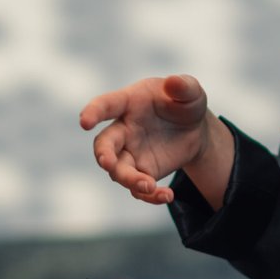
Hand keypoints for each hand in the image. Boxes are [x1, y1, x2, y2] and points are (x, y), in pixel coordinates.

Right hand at [80, 75, 220, 204]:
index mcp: (128, 103)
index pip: (106, 105)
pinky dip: (149, 196)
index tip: (85, 122)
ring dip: (130, 180)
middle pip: (104, 144)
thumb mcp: (191, 91)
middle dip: (104, 155)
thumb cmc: (184, 103)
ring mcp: (130, 153)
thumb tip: (173, 83)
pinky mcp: (142, 171)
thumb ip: (183, 86)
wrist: (194, 129)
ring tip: (150, 186)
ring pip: (118, 171)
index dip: (93, 112)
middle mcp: (123, 129)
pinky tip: (166, 196)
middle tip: (108, 164)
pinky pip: (137, 189)